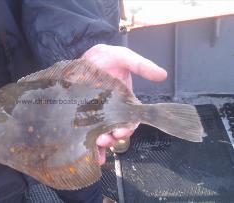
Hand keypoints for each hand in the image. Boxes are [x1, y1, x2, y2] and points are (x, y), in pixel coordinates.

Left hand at [82, 44, 166, 163]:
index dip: (128, 128)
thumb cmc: (105, 57)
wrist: (83, 58)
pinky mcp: (83, 116)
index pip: (130, 120)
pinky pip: (88, 133)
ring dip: (102, 144)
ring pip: (102, 134)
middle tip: (106, 139)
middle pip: (116, 130)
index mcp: (124, 101)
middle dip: (112, 138)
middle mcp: (111, 111)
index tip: (121, 131)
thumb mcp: (123, 57)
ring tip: (97, 144)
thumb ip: (141, 65)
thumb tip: (162, 75)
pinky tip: (90, 153)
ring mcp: (97, 114)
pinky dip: (90, 146)